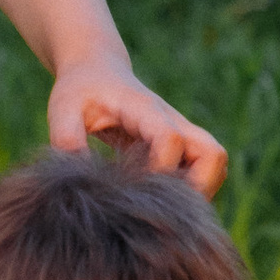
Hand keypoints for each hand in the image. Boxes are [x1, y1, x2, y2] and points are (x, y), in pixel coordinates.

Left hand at [48, 48, 226, 194]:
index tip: (135, 189)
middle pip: (212, 154)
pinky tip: (159, 202)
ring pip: (216, 165)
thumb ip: (66, 138)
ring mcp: (182, 134)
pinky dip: (193, 190)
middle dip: (198, 187)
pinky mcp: (181, 147)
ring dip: (200, 190)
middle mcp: (173, 122)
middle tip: (162, 208)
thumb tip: (79, 181)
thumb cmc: (80, 91)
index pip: (170, 139)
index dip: (160, 169)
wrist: (97, 72)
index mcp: (145, 110)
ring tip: (163, 207)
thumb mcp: (62, 108)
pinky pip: (205, 171)